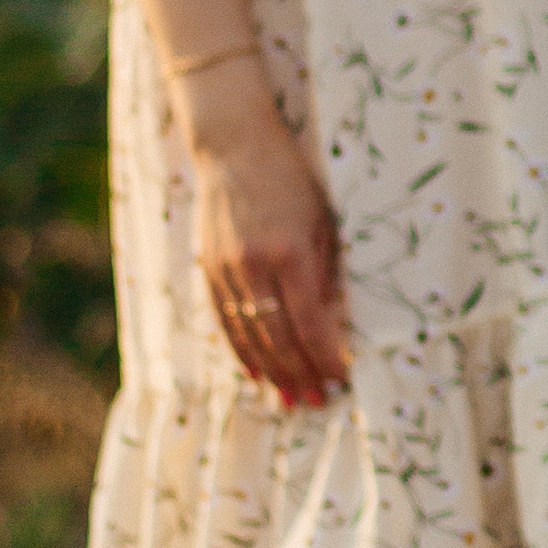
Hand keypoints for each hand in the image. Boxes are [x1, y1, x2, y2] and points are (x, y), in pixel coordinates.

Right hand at [183, 65, 350, 402]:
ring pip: (249, 335)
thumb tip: (329, 319)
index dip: (324, 355)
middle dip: (300, 373)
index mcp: (290, 252)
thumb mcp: (324, 219)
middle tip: (317, 400)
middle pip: (278, 336)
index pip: (310, 321)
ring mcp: (227, 269)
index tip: (339, 377)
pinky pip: (225, 320)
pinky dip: (242, 349)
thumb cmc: (291, 179)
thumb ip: (326, 270)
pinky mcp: (208, 269)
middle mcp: (254, 266)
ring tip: (290, 397)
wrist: (235, 147)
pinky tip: (257, 370)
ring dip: (272, 370)